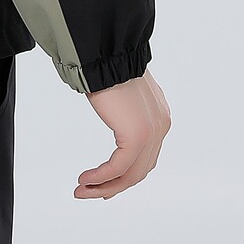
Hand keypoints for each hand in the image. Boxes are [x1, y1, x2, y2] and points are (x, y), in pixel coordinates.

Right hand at [74, 70, 169, 199]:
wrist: (106, 52)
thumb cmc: (108, 65)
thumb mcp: (123, 93)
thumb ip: (126, 111)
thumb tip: (117, 117)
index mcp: (159, 116)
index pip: (145, 157)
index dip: (124, 175)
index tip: (102, 184)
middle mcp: (160, 126)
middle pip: (139, 170)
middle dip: (113, 186)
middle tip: (89, 192)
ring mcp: (152, 132)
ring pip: (131, 174)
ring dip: (104, 186)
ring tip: (82, 190)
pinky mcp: (138, 135)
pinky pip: (118, 167)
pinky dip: (101, 177)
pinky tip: (85, 180)